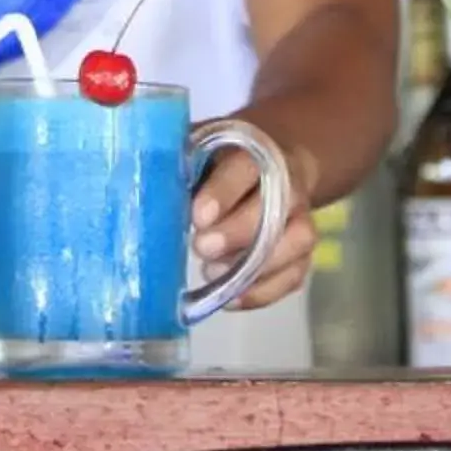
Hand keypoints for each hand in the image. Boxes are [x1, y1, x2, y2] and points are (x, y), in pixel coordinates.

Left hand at [190, 130, 321, 312]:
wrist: (270, 171)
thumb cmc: (221, 165)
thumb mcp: (200, 153)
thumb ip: (180, 165)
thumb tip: (148, 185)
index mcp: (258, 153)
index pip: (245, 168)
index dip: (223, 192)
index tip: (197, 216)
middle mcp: (288, 185)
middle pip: (274, 208)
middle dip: (237, 232)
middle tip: (201, 247)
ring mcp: (301, 219)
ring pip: (296, 242)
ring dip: (255, 266)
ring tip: (212, 274)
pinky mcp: (302, 253)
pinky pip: (294, 277)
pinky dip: (262, 292)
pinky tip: (230, 298)